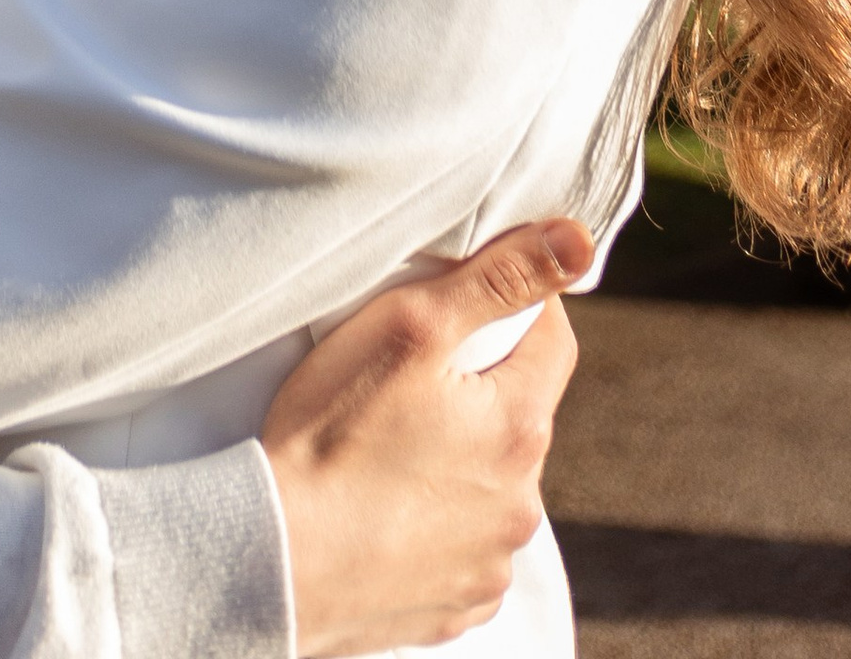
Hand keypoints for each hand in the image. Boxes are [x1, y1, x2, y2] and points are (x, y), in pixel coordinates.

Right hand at [261, 218, 590, 654]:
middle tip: (405, 378)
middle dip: (478, 388)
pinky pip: (461, 549)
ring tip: (386, 448)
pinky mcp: (453, 607)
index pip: (552, 341)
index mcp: (518, 429)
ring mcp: (488, 564)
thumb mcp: (412, 326)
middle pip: (517, 415)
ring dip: (458, 462)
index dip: (512, 308)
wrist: (272, 559)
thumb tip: (578, 242)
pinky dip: (433, 525)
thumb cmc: (332, 433)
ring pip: (489, 486)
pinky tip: (383, 509)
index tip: (461, 304)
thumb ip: (499, 278)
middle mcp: (520, 505)